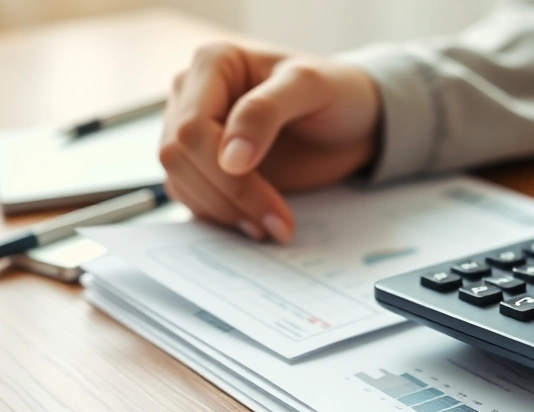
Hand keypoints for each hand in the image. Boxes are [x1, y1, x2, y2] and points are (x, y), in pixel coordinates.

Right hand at [160, 42, 381, 241]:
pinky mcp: (202, 164)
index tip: (268, 198)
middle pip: (178, 156)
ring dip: (224, 213)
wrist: (354, 121)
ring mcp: (194, 131)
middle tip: (276, 225)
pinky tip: (257, 223)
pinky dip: (221, 217)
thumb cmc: (337, 94)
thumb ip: (265, 112)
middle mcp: (192, 93)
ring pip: (180, 181)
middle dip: (227, 197)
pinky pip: (192, 197)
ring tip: (272, 226)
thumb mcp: (311, 89)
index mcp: (213, 63)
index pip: (192, 126)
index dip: (221, 167)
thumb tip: (229, 159)